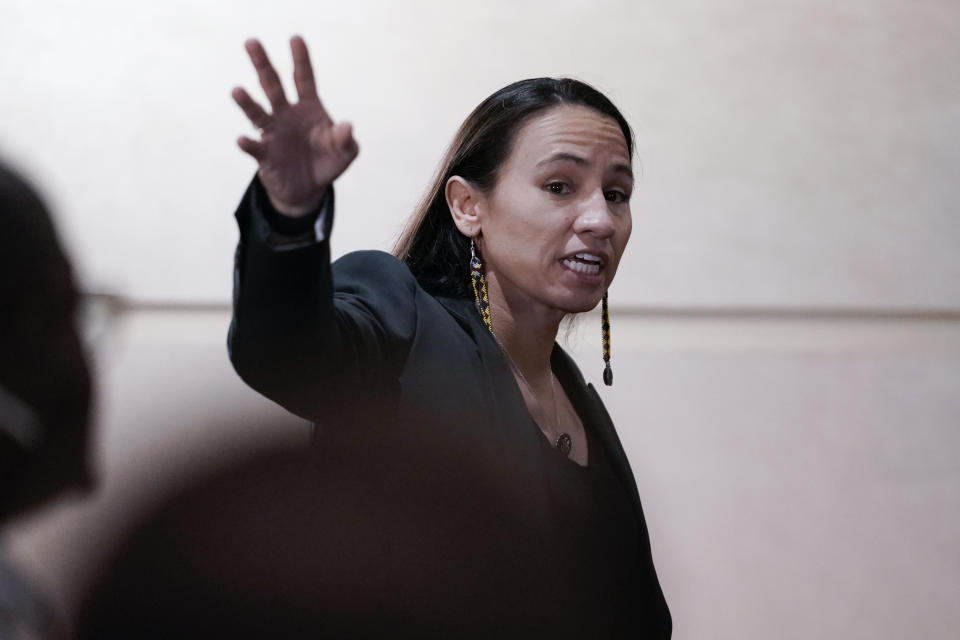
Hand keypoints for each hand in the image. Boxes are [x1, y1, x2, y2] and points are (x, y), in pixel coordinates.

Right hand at [232, 36, 358, 216]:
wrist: (309, 189)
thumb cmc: (327, 162)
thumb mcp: (345, 152)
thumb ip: (347, 139)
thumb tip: (347, 127)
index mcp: (308, 108)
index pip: (303, 78)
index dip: (301, 59)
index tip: (296, 38)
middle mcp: (287, 115)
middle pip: (272, 85)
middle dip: (263, 64)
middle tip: (251, 42)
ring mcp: (273, 133)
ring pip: (257, 113)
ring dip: (247, 102)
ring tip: (237, 91)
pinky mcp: (265, 155)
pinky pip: (255, 147)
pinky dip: (248, 144)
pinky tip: (242, 140)